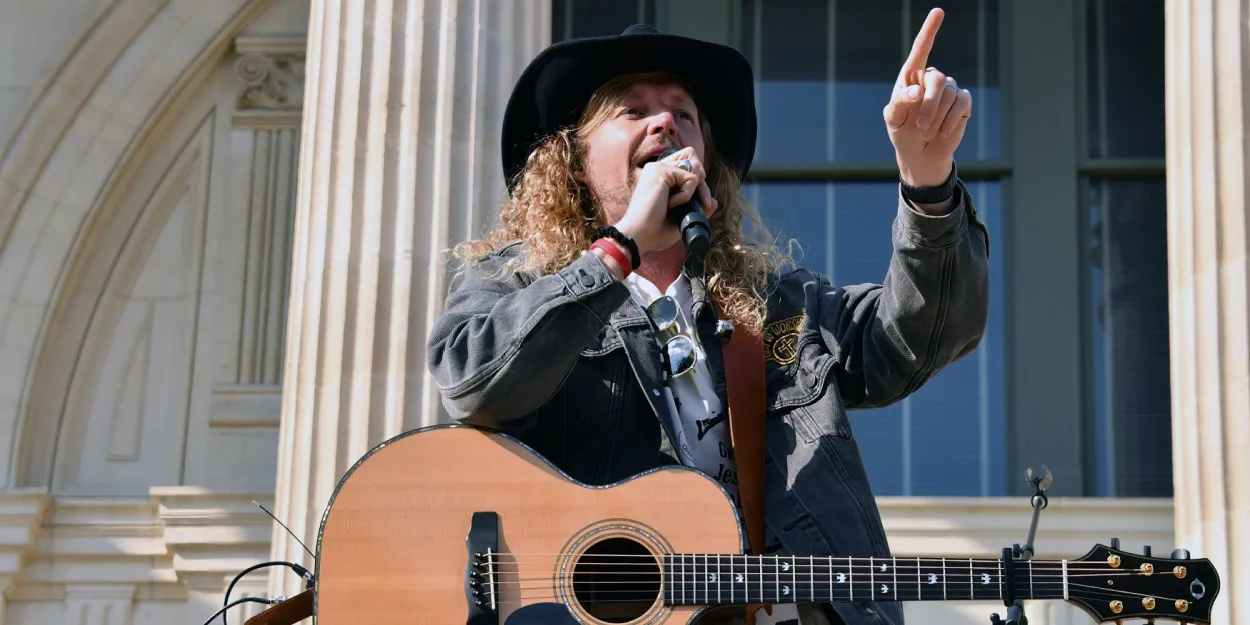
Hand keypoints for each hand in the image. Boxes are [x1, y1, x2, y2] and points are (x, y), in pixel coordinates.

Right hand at [614, 147, 717, 253]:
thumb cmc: (654, 232)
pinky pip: (691, 177)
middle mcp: (658, 168)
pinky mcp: (661, 171)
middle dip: (701, 180)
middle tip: (700, 202)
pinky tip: (672, 204)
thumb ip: (697, 208)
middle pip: (692, 156)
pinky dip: (688, 194)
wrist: (639, 236)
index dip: (698, 181)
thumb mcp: (681, 219)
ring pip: (694, 165)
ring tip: (683, 204)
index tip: (701, 204)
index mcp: (660, 177)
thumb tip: (714, 201)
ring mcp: (658, 168)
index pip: (687, 164)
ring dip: (697, 187)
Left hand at [883, 8, 972, 187]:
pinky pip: (961, 104)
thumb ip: (900, 103)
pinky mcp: (962, 103)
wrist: (920, 154)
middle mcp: (931, 79)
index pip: (921, 50)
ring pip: (948, 94)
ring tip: (927, 132)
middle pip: (936, 80)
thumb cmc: (903, 133)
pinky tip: (943, 132)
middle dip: (928, 106)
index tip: (938, 12)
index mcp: (911, 77)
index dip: (930, 31)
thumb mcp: (894, 120)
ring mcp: (948, 90)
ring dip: (936, 117)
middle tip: (920, 127)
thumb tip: (915, 90)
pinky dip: (950, 120)